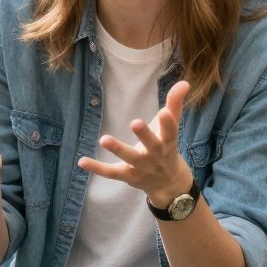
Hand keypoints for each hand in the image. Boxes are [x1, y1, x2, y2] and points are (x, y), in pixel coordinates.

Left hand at [78, 78, 193, 203]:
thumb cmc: (167, 148)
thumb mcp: (171, 128)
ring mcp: (141, 167)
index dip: (168, 123)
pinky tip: (82, 161)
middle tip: (135, 122)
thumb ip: (175, 105)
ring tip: (104, 139)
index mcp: (168, 142)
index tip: (164, 112)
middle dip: (144, 135)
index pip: (170, 132)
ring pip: (129, 159)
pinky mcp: (127, 176)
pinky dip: (97, 168)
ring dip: (118, 149)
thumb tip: (184, 83)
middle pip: (151, 146)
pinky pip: (111, 172)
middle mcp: (155, 156)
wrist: (168, 184)